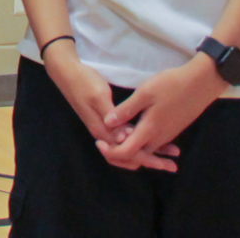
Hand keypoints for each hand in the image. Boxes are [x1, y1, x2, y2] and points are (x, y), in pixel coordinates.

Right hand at [41, 44, 177, 172]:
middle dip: (150, 161)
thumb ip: (111, 115)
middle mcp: (103, 133)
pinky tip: (152, 139)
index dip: (147, 158)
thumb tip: (124, 136)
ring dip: (147, 153)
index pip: (126, 152)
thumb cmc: (83, 82)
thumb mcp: (98, 96)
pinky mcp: (106, 121)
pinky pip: (125, 139)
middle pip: (128, 155)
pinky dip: (139, 143)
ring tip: (167, 155)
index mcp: (102, 129)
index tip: (165, 162)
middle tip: (172, 165)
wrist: (67, 73)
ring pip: (127, 149)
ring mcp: (104, 128)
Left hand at [97, 53, 224, 170]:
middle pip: (137, 157)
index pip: (127, 152)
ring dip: (131, 151)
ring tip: (115, 140)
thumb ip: (126, 110)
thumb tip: (107, 123)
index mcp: (150, 130)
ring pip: (146, 151)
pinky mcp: (173, 129)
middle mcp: (159, 138)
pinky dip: (143, 145)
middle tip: (104, 145)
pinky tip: (134, 134)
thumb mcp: (145, 93)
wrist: (202, 83)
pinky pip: (155, 145)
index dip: (111, 152)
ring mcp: (168, 134)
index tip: (98, 142)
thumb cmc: (172, 85)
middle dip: (119, 156)